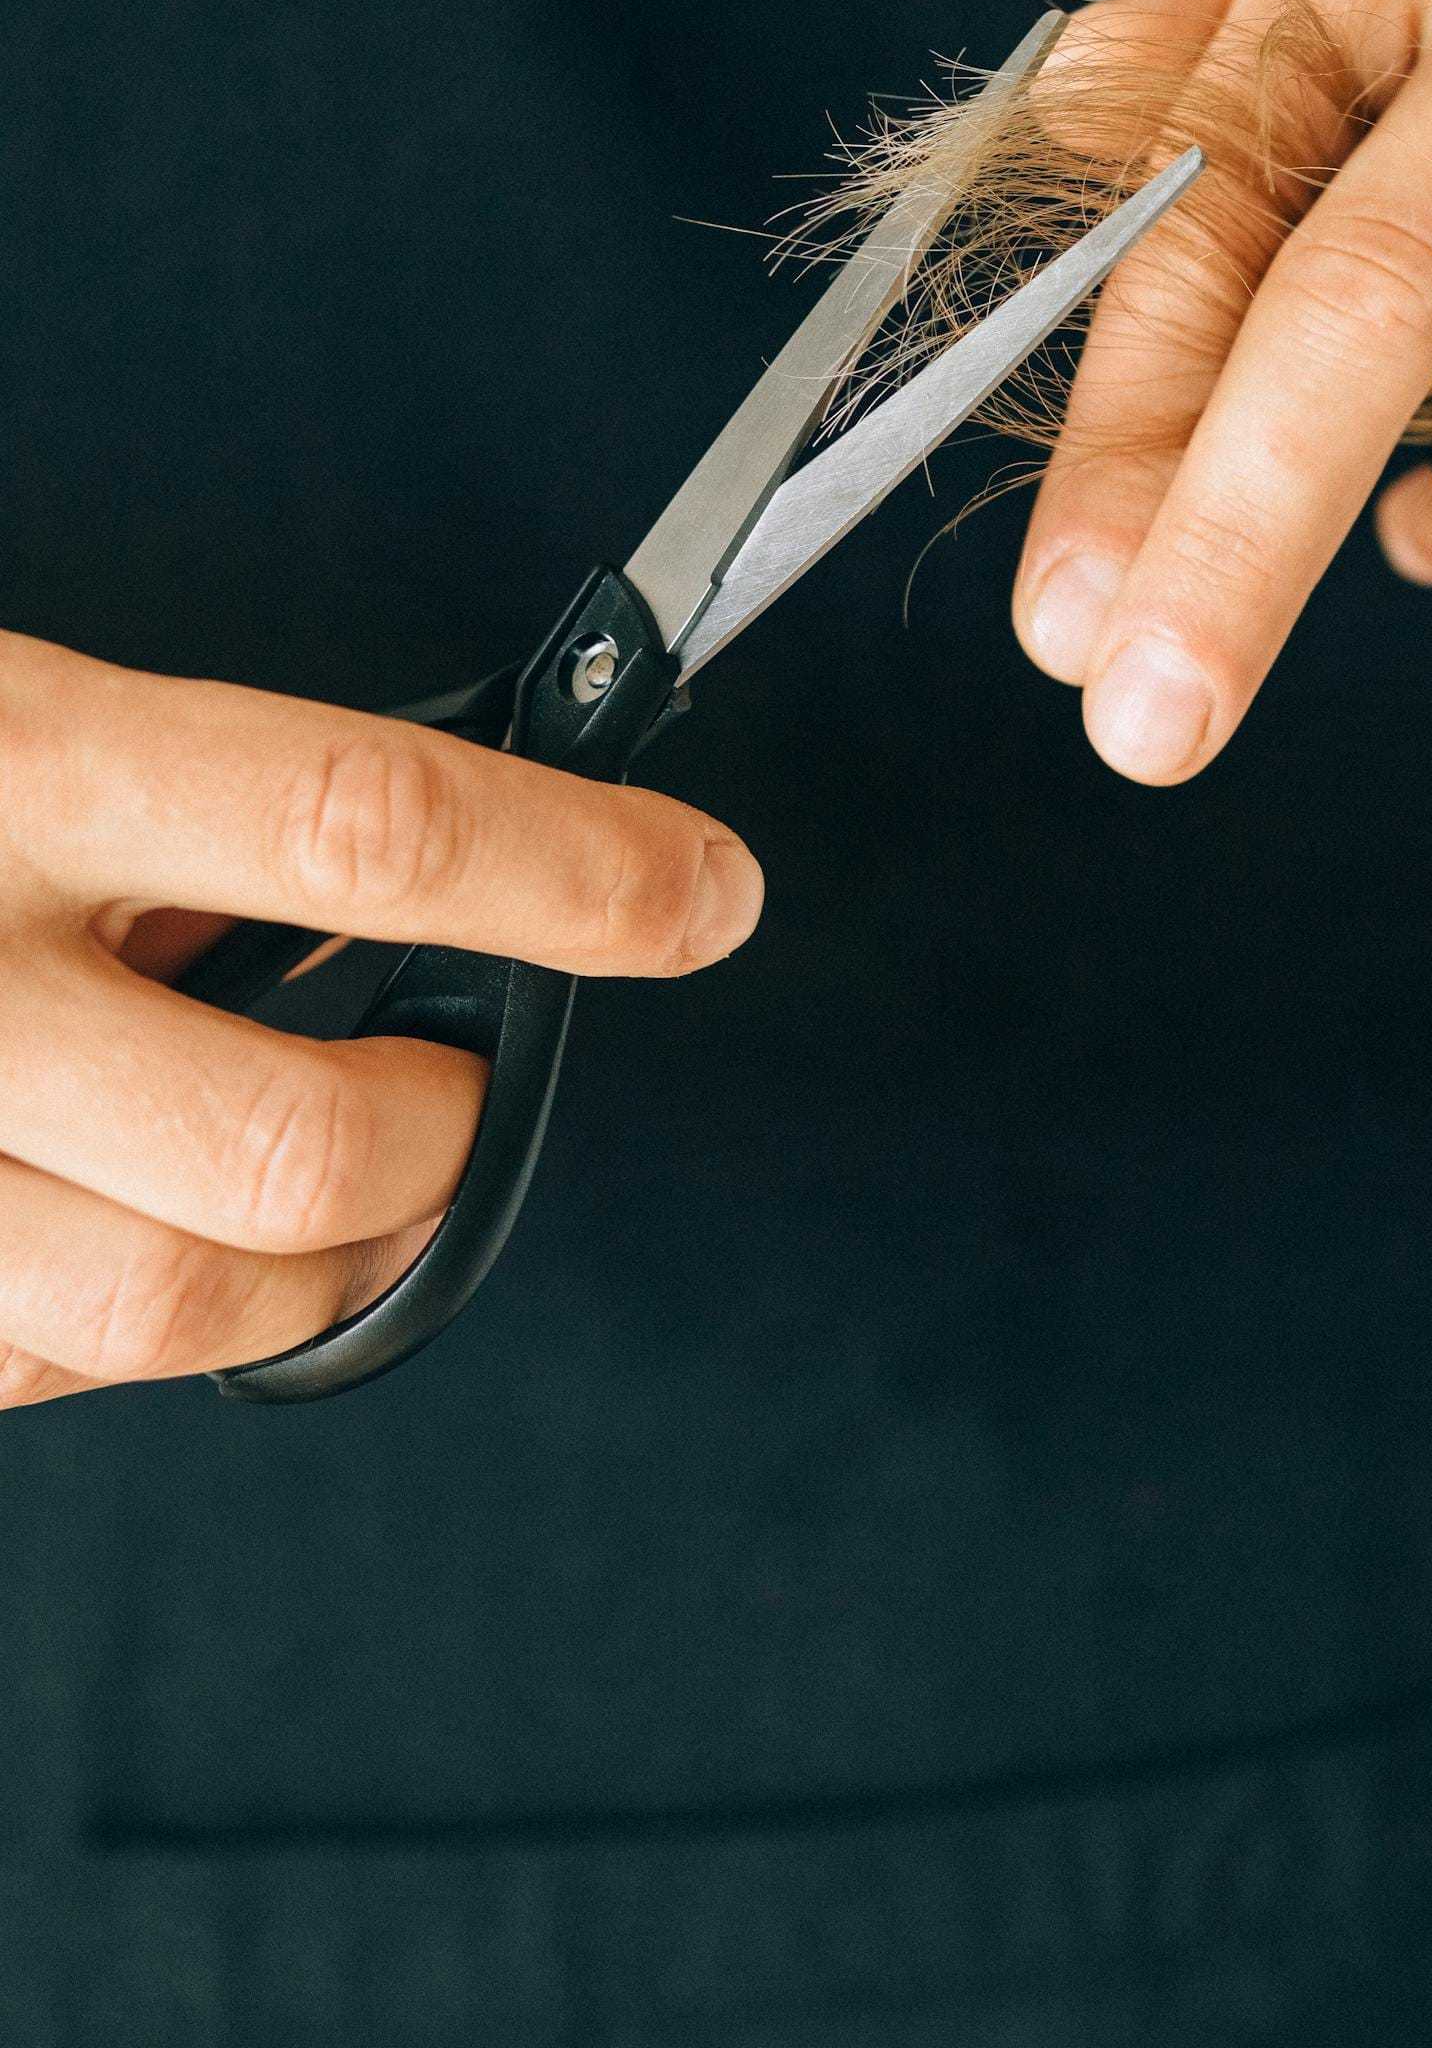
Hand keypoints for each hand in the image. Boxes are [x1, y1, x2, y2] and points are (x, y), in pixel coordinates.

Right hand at [0, 630, 761, 1405]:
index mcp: (9, 764)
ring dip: (317, 1265)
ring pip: (168, 1313)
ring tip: (328, 1170)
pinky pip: (40, 1373)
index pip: (353, 822)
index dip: (566, 871)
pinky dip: (138, 1316)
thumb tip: (431, 895)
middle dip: (433, 1138)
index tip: (699, 890)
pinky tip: (124, 1210)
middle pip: (285, 1151)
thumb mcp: (19, 723)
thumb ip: (190, 808)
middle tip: (456, 1078)